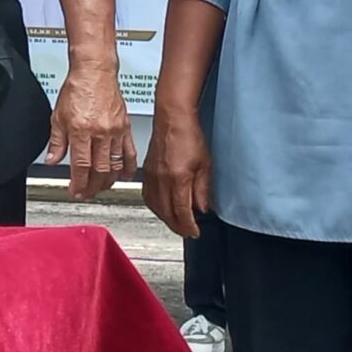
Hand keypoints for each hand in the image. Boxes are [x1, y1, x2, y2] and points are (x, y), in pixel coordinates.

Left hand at [46, 64, 135, 199]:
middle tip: (86, 194)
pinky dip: (127, 167)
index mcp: (81, 130)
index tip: (75, 191)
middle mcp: (100, 132)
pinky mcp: (126, 127)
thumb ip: (56, 141)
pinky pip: (129, 152)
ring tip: (101, 188)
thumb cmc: (77, 89)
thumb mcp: (58, 116)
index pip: (81, 165)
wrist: (95, 73)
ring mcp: (115, 131)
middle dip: (92, 186)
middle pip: (99, 169)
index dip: (78, 182)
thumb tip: (52, 160)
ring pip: (115, 164)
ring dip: (108, 180)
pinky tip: (124, 176)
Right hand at [142, 107, 212, 240]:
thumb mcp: (205, 164)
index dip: (189, 225)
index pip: (182, 211)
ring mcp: (151, 177)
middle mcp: (161, 180)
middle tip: (187, 232)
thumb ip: (203, 189)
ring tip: (176, 223)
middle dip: (177, 226)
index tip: (195, 232)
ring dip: (166, 218)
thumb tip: (202, 207)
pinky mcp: (146, 173)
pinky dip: (155, 207)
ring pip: (156, 207)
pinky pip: (148, 197)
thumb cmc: (188, 136)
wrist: (171, 119)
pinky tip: (161, 208)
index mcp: (177, 178)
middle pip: (166, 213)